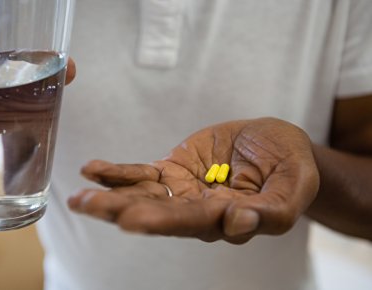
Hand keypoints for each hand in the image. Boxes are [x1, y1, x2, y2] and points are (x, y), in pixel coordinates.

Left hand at [68, 118, 319, 243]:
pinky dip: (116, 173)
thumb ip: (273, 210)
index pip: (193, 223)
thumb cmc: (290, 165)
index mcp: (229, 219)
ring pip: (142, 197)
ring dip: (108, 196)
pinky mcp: (172, 171)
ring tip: (78, 198)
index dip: (164, 221)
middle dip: (120, 211)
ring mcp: (182, 192)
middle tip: (88, 206)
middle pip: (156, 214)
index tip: (134, 220)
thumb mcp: (295, 185)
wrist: (274, 143)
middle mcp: (198, 211)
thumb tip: (238, 224)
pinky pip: (141, 174)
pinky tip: (91, 170)